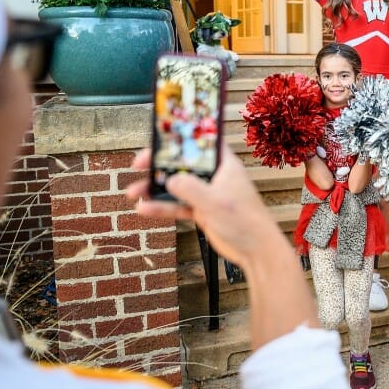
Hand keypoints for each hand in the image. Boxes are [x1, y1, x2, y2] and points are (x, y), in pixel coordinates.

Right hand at [125, 147, 280, 267]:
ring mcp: (208, 194)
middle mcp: (215, 176)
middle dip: (159, 164)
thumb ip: (191, 189)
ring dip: (155, 189)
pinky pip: (178, 206)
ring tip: (132, 192)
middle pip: (183, 163)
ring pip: (177, 186)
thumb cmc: (245, 221)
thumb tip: (170, 180)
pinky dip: (162, 207)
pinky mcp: (203, 211)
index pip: (202, 142)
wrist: (256, 250)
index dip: (181, 137)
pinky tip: (144, 209)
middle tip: (137, 165)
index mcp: (224, 165)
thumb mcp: (215, 202)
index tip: (159, 138)